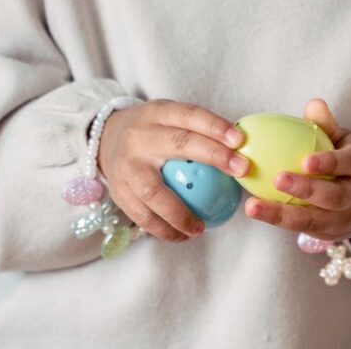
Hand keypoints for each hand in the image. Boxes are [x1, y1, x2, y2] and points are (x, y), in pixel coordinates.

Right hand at [98, 99, 248, 241]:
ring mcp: (127, 164)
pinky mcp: (118, 190)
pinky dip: (163, 229)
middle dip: (213, 156)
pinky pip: (141, 215)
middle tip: (241, 171)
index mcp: (158, 113)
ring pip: (154, 192)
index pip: (189, 115)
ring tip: (201, 227)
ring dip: (181, 214)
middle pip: (178, 144)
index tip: (240, 140)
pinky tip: (183, 236)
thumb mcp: (172, 119)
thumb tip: (244, 150)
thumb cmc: (156, 133)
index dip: (215, 126)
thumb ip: (200, 131)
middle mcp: (140, 136)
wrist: (107, 138)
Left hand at [245, 99, 350, 240]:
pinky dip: (278, 219)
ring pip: (313, 220)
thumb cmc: (347, 160)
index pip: (350, 163)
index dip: (330, 163)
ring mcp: (342, 219)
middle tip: (278, 179)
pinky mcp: (326, 233)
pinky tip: (255, 208)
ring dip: (282, 214)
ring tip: (253, 206)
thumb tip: (313, 104)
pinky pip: (301, 227)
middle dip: (307, 190)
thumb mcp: (344, 140)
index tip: (306, 161)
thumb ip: (327, 125)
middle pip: (334, 197)